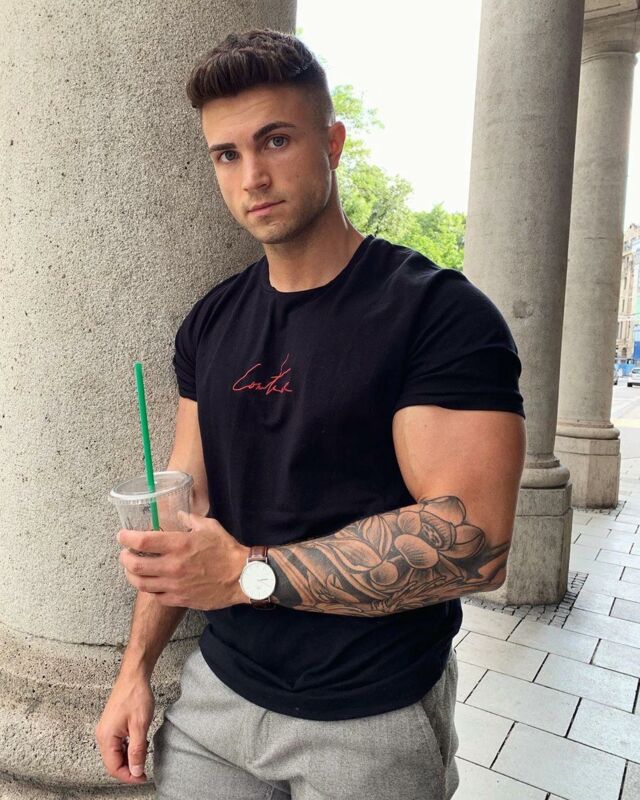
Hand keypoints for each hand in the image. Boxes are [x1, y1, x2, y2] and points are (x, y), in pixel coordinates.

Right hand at [95, 674, 153, 783]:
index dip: (128, 776)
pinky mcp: (112, 725)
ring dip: (129, 758)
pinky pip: (117, 744)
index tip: (142, 778)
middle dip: (129, 768)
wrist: (134, 676)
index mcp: (106, 737)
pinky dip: (128, 748)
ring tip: (143, 754)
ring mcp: (106, 730)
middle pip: (113, 762)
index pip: (113, 767)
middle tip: (145, 770)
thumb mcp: (140, 725)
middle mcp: (102, 735)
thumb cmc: (135, 696)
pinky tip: (139, 743)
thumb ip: (137, 751)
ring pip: (116, 754)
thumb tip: (136, 771)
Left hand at [117, 511, 249, 609]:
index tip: (122, 536)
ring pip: (141, 583)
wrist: (242, 577)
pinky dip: (149, 588)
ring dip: (132, 575)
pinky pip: (156, 596)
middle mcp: (173, 566)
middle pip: (135, 565)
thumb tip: (177, 516)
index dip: (127, 538)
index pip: (143, 541)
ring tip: (133, 569)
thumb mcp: (209, 527)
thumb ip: (189, 520)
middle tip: (125, 554)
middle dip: (124, 558)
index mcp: (179, 544)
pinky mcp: (179, 599)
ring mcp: (175, 585)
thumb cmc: (226, 550)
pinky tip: (151, 582)